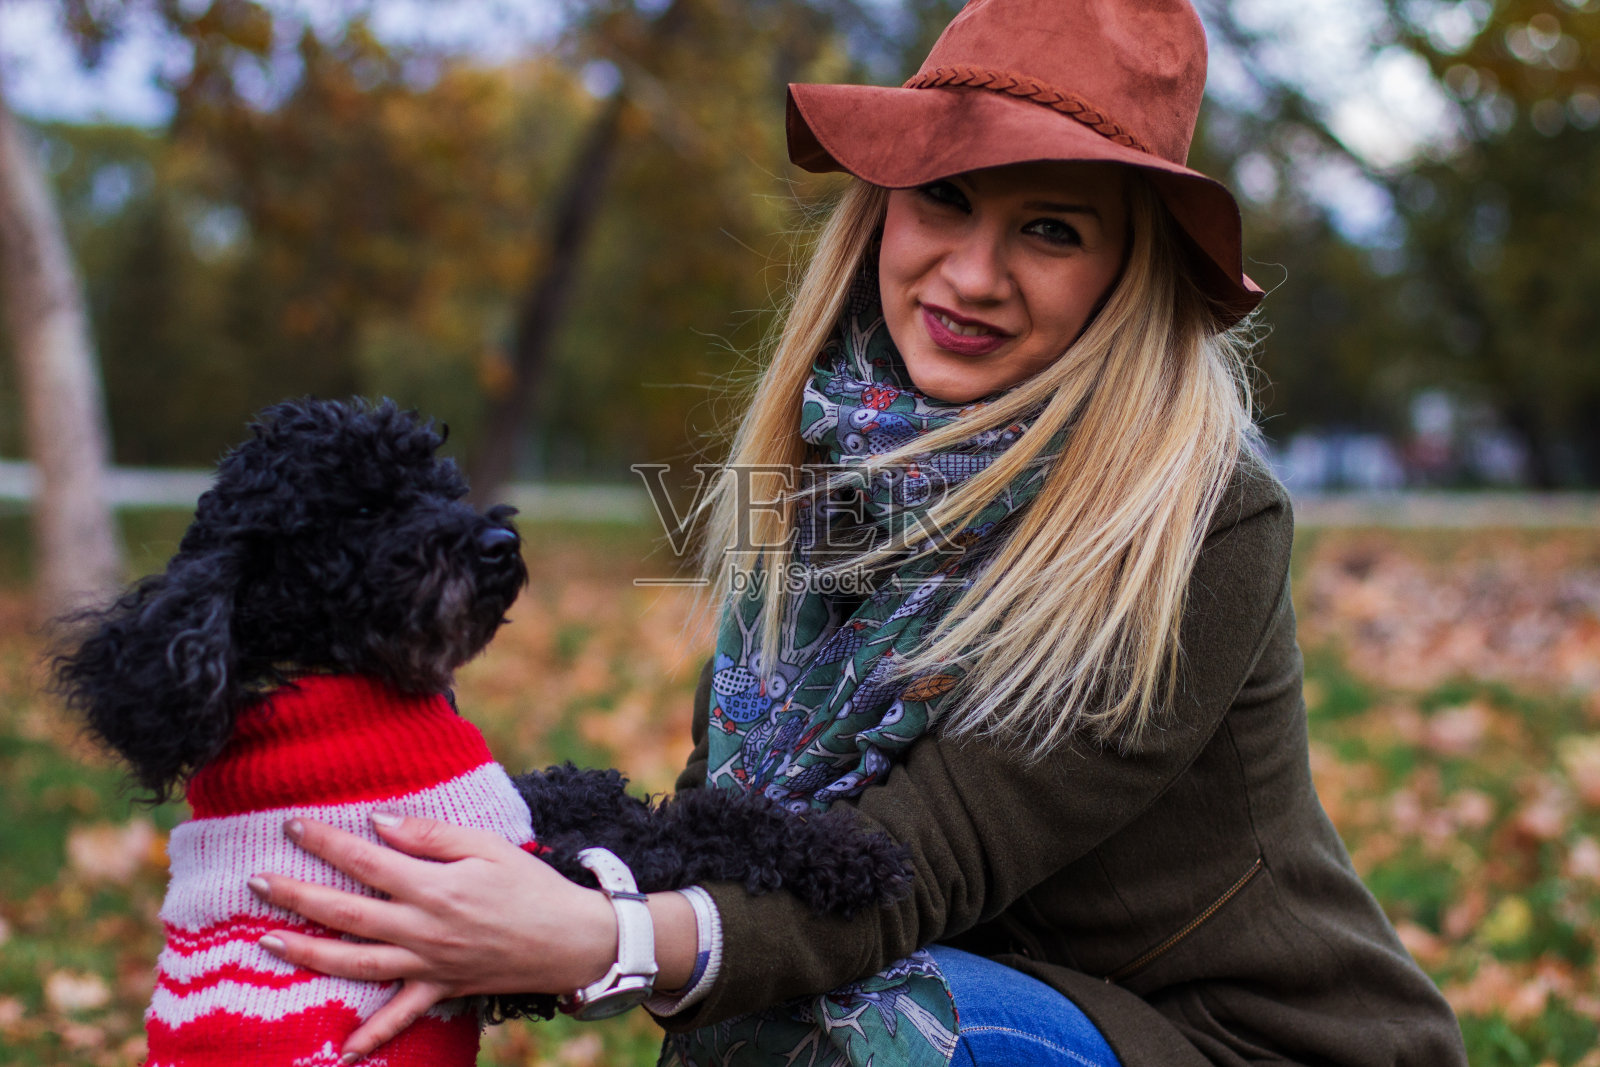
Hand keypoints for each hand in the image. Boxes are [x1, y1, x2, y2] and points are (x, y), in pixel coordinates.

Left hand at [248, 813, 616, 1061]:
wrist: (571, 939)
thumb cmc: (530, 885)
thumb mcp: (487, 846)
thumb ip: (430, 835)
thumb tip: (378, 823)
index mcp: (434, 887)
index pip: (366, 861)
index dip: (325, 844)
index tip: (291, 827)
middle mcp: (423, 929)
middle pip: (347, 913)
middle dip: (297, 896)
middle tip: (256, 881)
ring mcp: (429, 965)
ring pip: (356, 963)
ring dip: (309, 954)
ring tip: (268, 942)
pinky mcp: (441, 989)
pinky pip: (400, 1017)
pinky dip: (371, 1036)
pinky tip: (342, 1050)